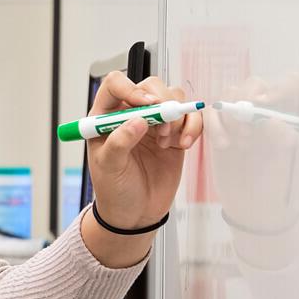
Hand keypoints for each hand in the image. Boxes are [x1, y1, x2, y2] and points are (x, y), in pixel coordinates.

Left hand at [86, 71, 203, 230]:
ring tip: (167, 142)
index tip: (146, 104)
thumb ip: (120, 142)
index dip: (132, 87)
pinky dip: (193, 126)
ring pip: (173, 97)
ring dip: (176, 117)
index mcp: (106, 115)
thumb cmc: (113, 188)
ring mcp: (155, 123)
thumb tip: (138, 120)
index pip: (116, 84)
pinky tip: (184, 145)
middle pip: (151, 86)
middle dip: (161, 102)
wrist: (133, 213)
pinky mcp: (175, 135)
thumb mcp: (109, 166)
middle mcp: (131, 113)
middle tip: (162, 128)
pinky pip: (190, 117)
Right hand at [208, 75, 298, 233]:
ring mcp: (242, 118)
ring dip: (233, 115)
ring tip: (242, 143)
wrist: (257, 206)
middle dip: (250, 99)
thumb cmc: (281, 183)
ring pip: (231, 94)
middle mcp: (267, 111)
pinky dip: (214, 125)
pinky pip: (211, 112)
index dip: (279, 87)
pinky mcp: (220, 128)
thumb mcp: (290, 160)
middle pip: (256, 84)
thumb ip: (284, 137)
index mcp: (291, 114)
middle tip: (249, 125)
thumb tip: (272, 120)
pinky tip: (224, 146)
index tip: (268, 103)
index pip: (290, 84)